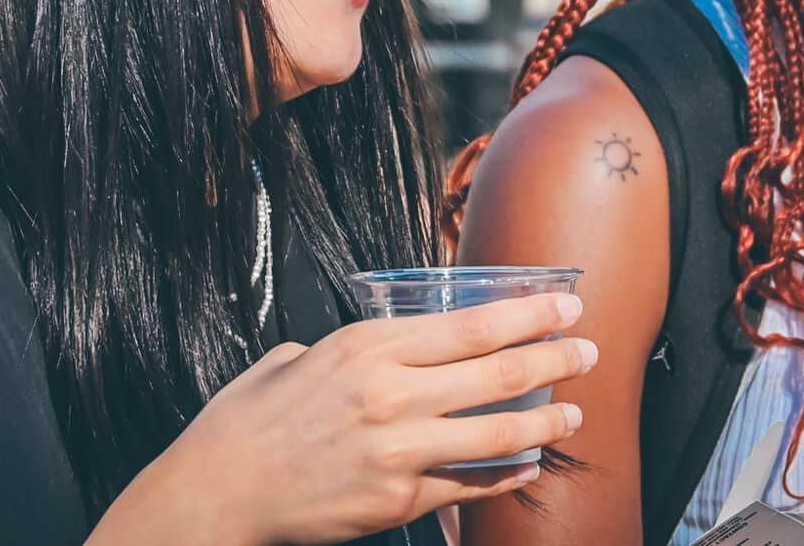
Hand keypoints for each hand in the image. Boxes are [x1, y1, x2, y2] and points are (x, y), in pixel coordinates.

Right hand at [102, 292, 597, 545]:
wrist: (216, 492)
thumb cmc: (248, 421)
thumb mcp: (298, 358)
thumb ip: (352, 350)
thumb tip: (388, 347)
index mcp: (367, 346)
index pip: (472, 324)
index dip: (530, 313)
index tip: (567, 303)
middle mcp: (390, 395)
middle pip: (497, 372)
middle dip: (554, 357)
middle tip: (588, 349)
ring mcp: (396, 451)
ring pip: (495, 432)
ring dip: (544, 419)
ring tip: (574, 412)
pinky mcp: (396, 500)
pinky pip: (467, 485)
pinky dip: (505, 476)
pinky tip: (528, 466)